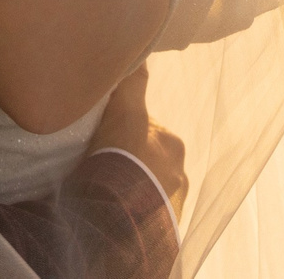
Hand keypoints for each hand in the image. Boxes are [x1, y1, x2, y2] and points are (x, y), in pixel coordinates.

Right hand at [89, 64, 186, 219]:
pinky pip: (145, 215)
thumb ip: (132, 83)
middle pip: (151, 160)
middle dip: (133, 162)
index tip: (105, 137)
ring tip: (106, 190)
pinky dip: (133, 212)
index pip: (147, 130)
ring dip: (132, 189)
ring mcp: (172, 206)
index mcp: (173, 147)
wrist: (118, 216)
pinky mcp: (162, 230)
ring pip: (149, 189)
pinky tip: (114, 210)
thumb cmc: (122, 158)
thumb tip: (141, 54)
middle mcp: (180, 176)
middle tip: (103, 164)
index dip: (125, 130)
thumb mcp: (125, 111)